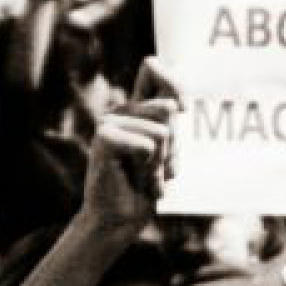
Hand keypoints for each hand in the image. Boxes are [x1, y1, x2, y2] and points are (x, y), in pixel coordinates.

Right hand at [79, 59, 181, 241]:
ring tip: (144, 175)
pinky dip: (150, 168)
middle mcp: (121, 110)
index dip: (173, 82)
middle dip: (174, 144)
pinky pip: (148, 145)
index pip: (152, 67)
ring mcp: (109, 122)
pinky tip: (135, 178)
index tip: (182, 109)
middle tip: (157, 167)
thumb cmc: (146, 185)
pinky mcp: (103, 138)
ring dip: (161, 162)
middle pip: (169, 109)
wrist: (121, 218)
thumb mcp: (169, 150)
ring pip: (162, 131)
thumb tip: (174, 106)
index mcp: (137, 108)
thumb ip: (173, 122)